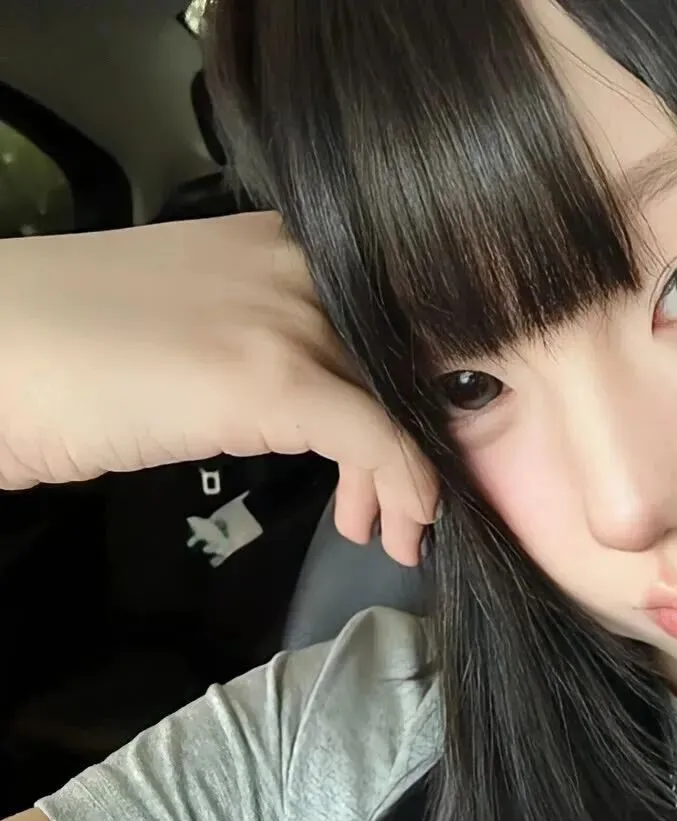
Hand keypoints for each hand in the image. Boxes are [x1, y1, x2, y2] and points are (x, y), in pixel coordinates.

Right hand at [0, 213, 436, 565]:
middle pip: (405, 363)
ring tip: (392, 531)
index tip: (407, 447)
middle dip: (417, 441)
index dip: (416, 390)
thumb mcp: (200, 329)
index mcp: (281, 245)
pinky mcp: (271, 376)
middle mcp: (298, 266)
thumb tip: (316, 400)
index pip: (390, 319)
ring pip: (398, 402)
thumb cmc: (72, 350)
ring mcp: (286, 316)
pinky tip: (403, 526)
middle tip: (405, 506)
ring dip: (410, 478)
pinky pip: (377, 437)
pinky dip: (407, 486)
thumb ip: (268, 341)